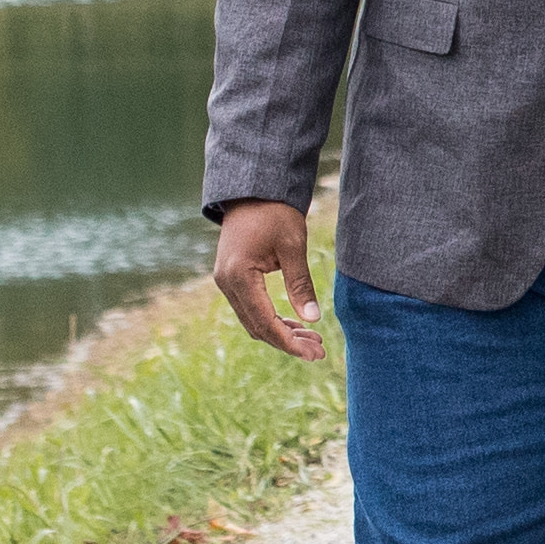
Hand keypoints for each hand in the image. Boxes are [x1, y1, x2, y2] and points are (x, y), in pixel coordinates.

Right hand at [209, 199, 325, 361]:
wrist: (253, 190)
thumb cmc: (275, 213)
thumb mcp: (293, 246)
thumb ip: (300, 284)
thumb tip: (313, 320)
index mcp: (239, 275)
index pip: (265, 321)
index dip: (289, 342)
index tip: (314, 354)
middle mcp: (226, 282)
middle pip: (257, 327)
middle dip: (287, 342)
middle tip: (318, 352)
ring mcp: (225, 281)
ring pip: (252, 320)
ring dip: (280, 332)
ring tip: (312, 341)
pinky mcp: (231, 278)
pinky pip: (250, 308)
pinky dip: (271, 318)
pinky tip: (295, 324)